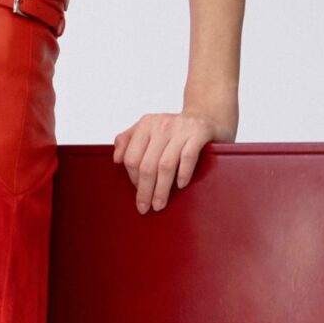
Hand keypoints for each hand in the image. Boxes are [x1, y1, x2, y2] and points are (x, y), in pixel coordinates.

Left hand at [112, 109, 232, 211]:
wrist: (207, 116)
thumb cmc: (176, 130)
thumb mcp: (149, 129)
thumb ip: (128, 140)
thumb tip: (116, 159)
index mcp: (146, 124)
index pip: (131, 157)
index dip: (132, 178)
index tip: (138, 191)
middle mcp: (162, 124)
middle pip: (147, 164)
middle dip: (145, 190)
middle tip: (145, 207)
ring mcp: (181, 128)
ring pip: (165, 165)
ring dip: (161, 188)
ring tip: (159, 204)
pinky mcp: (199, 132)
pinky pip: (188, 157)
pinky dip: (183, 173)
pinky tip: (180, 185)